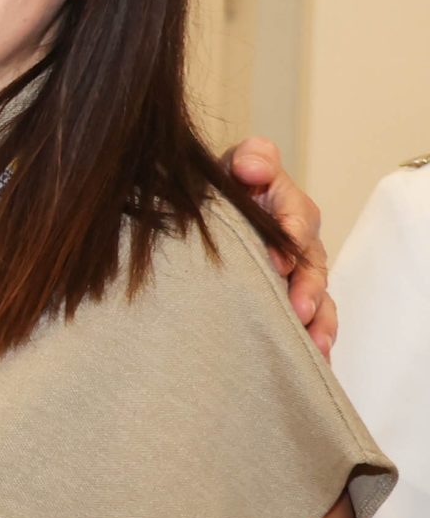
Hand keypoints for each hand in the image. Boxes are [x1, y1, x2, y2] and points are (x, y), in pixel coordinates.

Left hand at [227, 136, 335, 357]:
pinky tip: (314, 358)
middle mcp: (297, 241)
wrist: (200, 214)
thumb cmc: (220, 188)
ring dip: (317, 320)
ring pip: (316, 297)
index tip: (279, 261)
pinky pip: (311, 320)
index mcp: (285, 205)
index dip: (291, 236)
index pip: (297, 216)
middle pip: (312, 264)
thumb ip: (250, 159)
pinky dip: (315, 337)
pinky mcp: (289, 298)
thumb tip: (253, 169)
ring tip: (311, 343)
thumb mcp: (231, 165)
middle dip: (308, 289)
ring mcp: (296, 273)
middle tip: (298, 309)